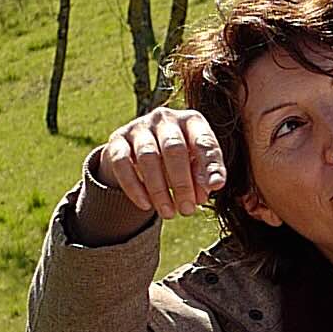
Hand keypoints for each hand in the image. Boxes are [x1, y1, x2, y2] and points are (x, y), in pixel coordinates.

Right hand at [82, 104, 225, 228]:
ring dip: (159, 190)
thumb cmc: (176, 160)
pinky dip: (134, 187)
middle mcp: (165, 119)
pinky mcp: (117, 140)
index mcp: (190, 121)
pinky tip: (145, 205)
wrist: (138, 153)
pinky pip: (122, 163)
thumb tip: (207, 190)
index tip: (215, 187)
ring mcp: (139, 127)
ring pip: (148, 157)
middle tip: (187, 210)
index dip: (210, 165)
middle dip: (183, 183)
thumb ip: (203, 176)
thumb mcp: (194, 165)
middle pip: (174, 149)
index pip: (203, 141)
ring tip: (169, 213)